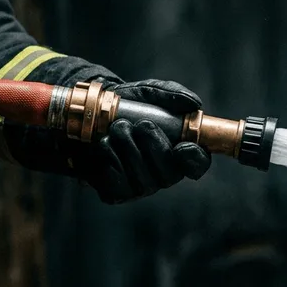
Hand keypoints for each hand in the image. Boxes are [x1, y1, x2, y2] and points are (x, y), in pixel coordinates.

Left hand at [74, 79, 211, 203]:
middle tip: (139, 124)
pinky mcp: (117, 194)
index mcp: (178, 152)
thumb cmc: (126, 107)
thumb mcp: (147, 93)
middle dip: (152, 143)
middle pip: (169, 174)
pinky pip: (119, 185)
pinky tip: (105, 146)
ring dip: (126, 146)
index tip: (182, 146)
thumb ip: (171, 93)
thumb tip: (192, 102)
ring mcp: (141, 187)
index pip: (197, 165)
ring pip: (142, 178)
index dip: (194, 159)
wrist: (89, 117)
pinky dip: (109, 158)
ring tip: (116, 128)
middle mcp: (163, 174)